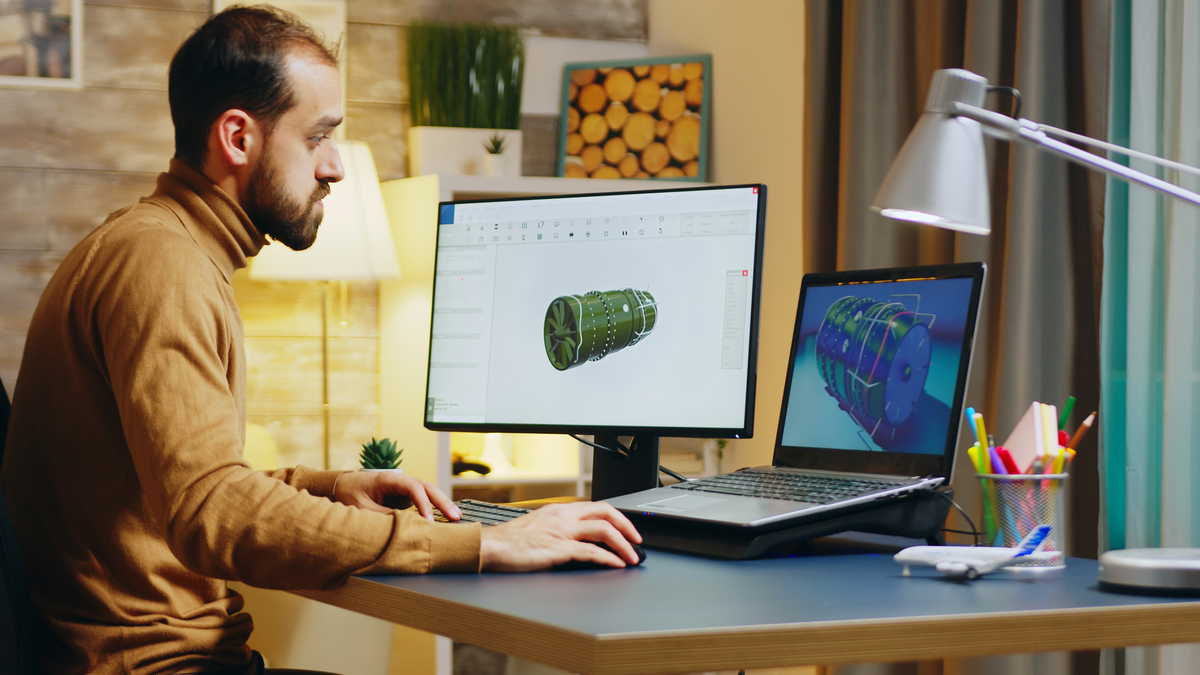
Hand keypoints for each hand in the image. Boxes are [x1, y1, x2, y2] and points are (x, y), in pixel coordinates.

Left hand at [333, 471, 460, 520]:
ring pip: (428, 494)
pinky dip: (434, 510)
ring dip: (442, 505)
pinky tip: (444, 519)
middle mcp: (400, 481)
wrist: (341, 486)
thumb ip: (383, 517)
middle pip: (427, 487)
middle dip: (442, 501)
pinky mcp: (404, 498)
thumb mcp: (363, 508)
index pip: (413, 488)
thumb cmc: (349, 494)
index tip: (429, 520)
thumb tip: (404, 528)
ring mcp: (403, 489)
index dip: (423, 504)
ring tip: (456, 518)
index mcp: (389, 479)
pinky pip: (422, 502)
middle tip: (456, 517)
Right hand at [480, 502, 642, 571]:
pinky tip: (616, 565)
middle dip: (627, 525)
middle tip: (638, 540)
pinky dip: (608, 558)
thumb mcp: (538, 530)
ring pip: (603, 529)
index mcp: (559, 510)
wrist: (489, 547)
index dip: (615, 517)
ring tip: (633, 557)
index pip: (595, 506)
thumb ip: (558, 531)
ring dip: (623, 544)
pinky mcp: (558, 548)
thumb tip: (577, 542)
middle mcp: (562, 516)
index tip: (626, 528)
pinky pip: (591, 551)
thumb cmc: (509, 543)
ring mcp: (561, 530)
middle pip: (605, 511)